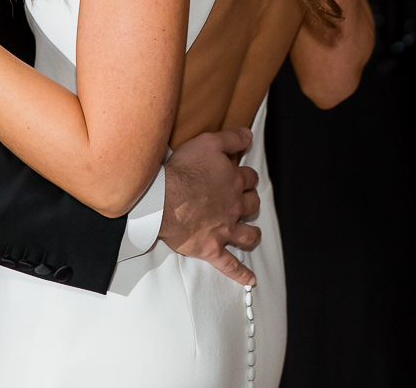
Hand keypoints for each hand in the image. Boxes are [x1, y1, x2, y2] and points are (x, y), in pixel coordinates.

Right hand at [159, 127, 261, 285]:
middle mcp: (233, 206)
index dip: (244, 176)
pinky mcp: (211, 248)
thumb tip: (249, 135)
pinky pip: (230, 265)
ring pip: (247, 234)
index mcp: (232, 182)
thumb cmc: (183, 170)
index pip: (248, 177)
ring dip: (251, 234)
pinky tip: (250, 280)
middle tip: (243, 201)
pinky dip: (241, 274)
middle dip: (249, 202)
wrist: (163, 199)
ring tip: (251, 235)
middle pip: (251, 204)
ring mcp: (224, 229)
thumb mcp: (208, 142)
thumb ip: (231, 137)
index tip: (239, 176)